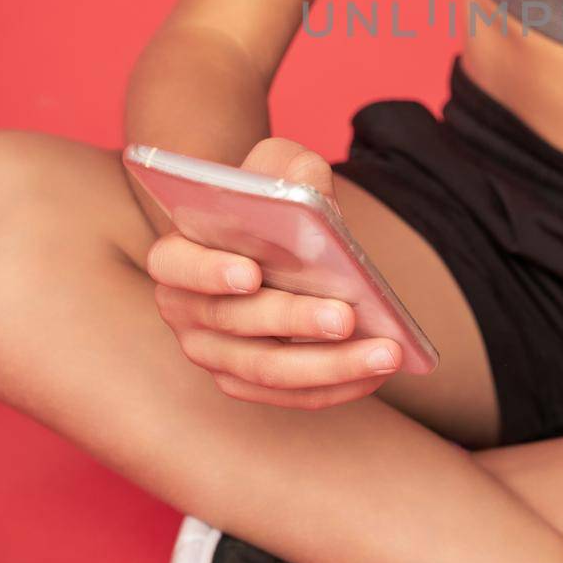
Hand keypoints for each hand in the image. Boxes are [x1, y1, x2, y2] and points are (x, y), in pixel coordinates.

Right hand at [145, 136, 402, 409]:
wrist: (269, 236)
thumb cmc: (270, 198)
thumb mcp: (278, 167)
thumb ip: (291, 169)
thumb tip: (314, 190)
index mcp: (176, 254)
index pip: (177, 264)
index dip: (209, 271)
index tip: (251, 273)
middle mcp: (184, 311)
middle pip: (235, 323)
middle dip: (295, 320)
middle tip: (347, 315)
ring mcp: (212, 353)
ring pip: (267, 370)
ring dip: (329, 366)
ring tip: (385, 351)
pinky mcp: (246, 381)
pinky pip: (291, 396)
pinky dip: (337, 386)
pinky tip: (379, 370)